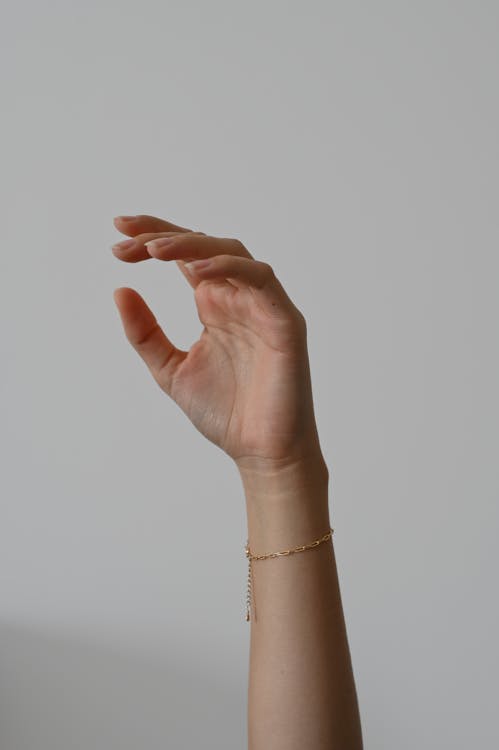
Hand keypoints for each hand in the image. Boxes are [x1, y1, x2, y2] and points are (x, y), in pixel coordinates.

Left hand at [111, 214, 326, 476]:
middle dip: (162, 235)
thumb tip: (118, 290)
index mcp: (214, 305)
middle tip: (124, 237)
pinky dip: (230, 268)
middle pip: (203, 246)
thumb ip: (146, 333)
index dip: (153, 238)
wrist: (260, 452)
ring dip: (192, 245)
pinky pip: (261, 279)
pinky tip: (196, 271)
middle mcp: (238, 298)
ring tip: (154, 249)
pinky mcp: (284, 321)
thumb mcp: (169, 369)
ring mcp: (263, 306)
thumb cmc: (225, 412)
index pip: (184, 257)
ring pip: (232, 253)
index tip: (116, 235)